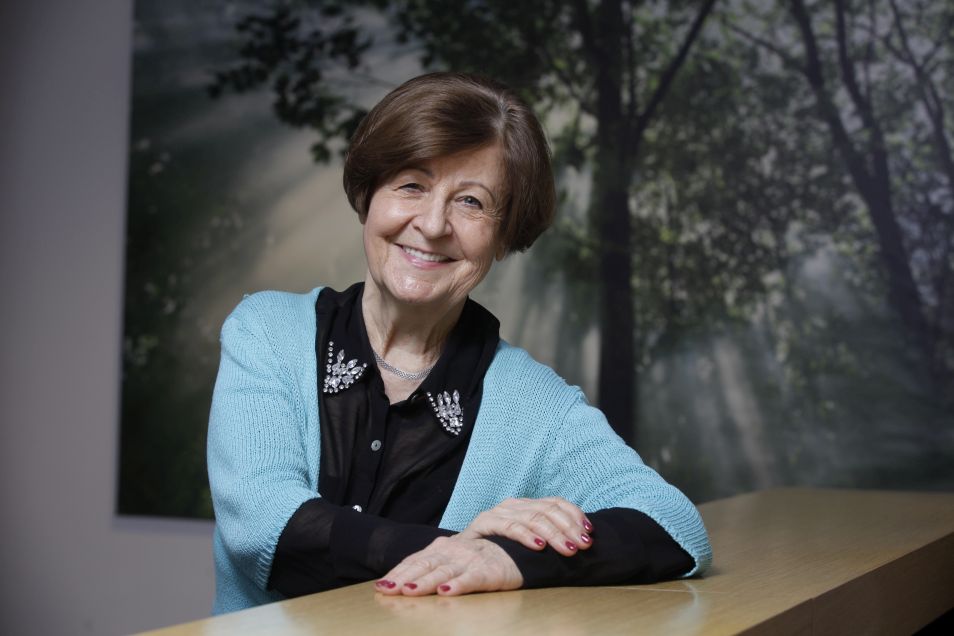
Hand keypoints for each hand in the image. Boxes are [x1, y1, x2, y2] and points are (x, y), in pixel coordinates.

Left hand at [375, 536, 522, 595]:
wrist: (513, 550)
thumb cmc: (478, 557)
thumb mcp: (451, 557)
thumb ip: (430, 566)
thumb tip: (401, 581)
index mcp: (441, 549)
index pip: (415, 561)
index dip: (398, 573)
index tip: (381, 585)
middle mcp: (452, 552)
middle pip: (425, 565)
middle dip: (405, 577)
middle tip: (389, 589)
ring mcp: (470, 561)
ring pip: (444, 572)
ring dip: (426, 582)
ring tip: (411, 590)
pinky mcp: (488, 572)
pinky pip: (471, 579)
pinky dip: (458, 585)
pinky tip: (447, 592)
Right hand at [458, 497, 593, 556]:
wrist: (462, 552)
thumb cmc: (498, 548)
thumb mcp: (526, 540)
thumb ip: (547, 536)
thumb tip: (579, 542)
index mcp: (527, 505)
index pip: (556, 503)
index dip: (575, 515)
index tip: (589, 532)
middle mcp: (515, 504)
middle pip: (548, 510)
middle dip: (568, 528)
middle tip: (582, 545)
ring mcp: (500, 511)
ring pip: (533, 517)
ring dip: (553, 534)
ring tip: (567, 548)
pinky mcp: (485, 522)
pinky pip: (510, 526)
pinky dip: (527, 536)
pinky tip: (539, 546)